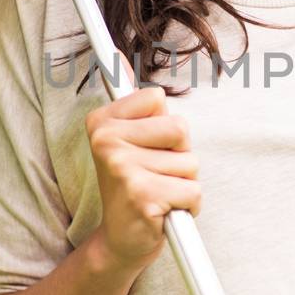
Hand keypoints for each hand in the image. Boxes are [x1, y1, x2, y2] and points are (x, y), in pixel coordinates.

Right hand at [84, 55, 201, 268]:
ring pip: (190, 163)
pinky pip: (193, 191)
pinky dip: (188, 206)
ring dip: (184, 183)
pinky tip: (163, 212)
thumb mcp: (130, 140)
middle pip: (180, 127)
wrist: (122, 242)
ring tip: (158, 195)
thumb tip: (115, 53)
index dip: (164, 128)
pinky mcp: (142, 195)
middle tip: (155, 175)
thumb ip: (130, 102)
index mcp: (101, 122)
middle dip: (180, 154)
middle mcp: (105, 141)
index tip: (145, 147)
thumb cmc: (135, 186)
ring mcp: (122, 168)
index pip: (159, 99)